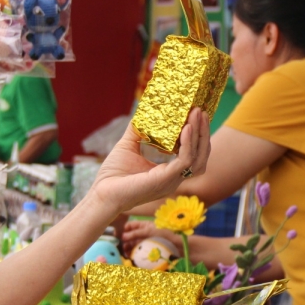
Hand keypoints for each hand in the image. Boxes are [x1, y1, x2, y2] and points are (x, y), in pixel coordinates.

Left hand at [87, 109, 210, 215]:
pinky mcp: (165, 180)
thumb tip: (143, 111)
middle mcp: (175, 178)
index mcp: (169, 172)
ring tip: (197, 115)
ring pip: (198, 159)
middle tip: (200, 111)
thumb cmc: (113, 176)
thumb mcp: (128, 146)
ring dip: (200, 136)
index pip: (193, 155)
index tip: (196, 115)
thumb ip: (138, 131)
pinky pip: (184, 161)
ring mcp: (172, 181)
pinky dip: (188, 144)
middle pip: (200, 156)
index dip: (197, 136)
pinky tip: (186, 128)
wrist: (102, 193)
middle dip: (203, 133)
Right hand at [121, 220, 180, 252]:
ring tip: (126, 254)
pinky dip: (135, 256)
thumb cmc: (166, 234)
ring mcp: (147, 243)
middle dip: (125, 241)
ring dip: (128, 249)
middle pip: (131, 237)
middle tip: (121, 247)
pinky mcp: (150, 252)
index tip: (119, 235)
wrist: (181, 245)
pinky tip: (132, 258)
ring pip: (134, 246)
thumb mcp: (150, 231)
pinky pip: (140, 253)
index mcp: (145, 226)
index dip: (125, 229)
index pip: (131, 225)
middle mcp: (145, 234)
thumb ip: (136, 233)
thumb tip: (123, 236)